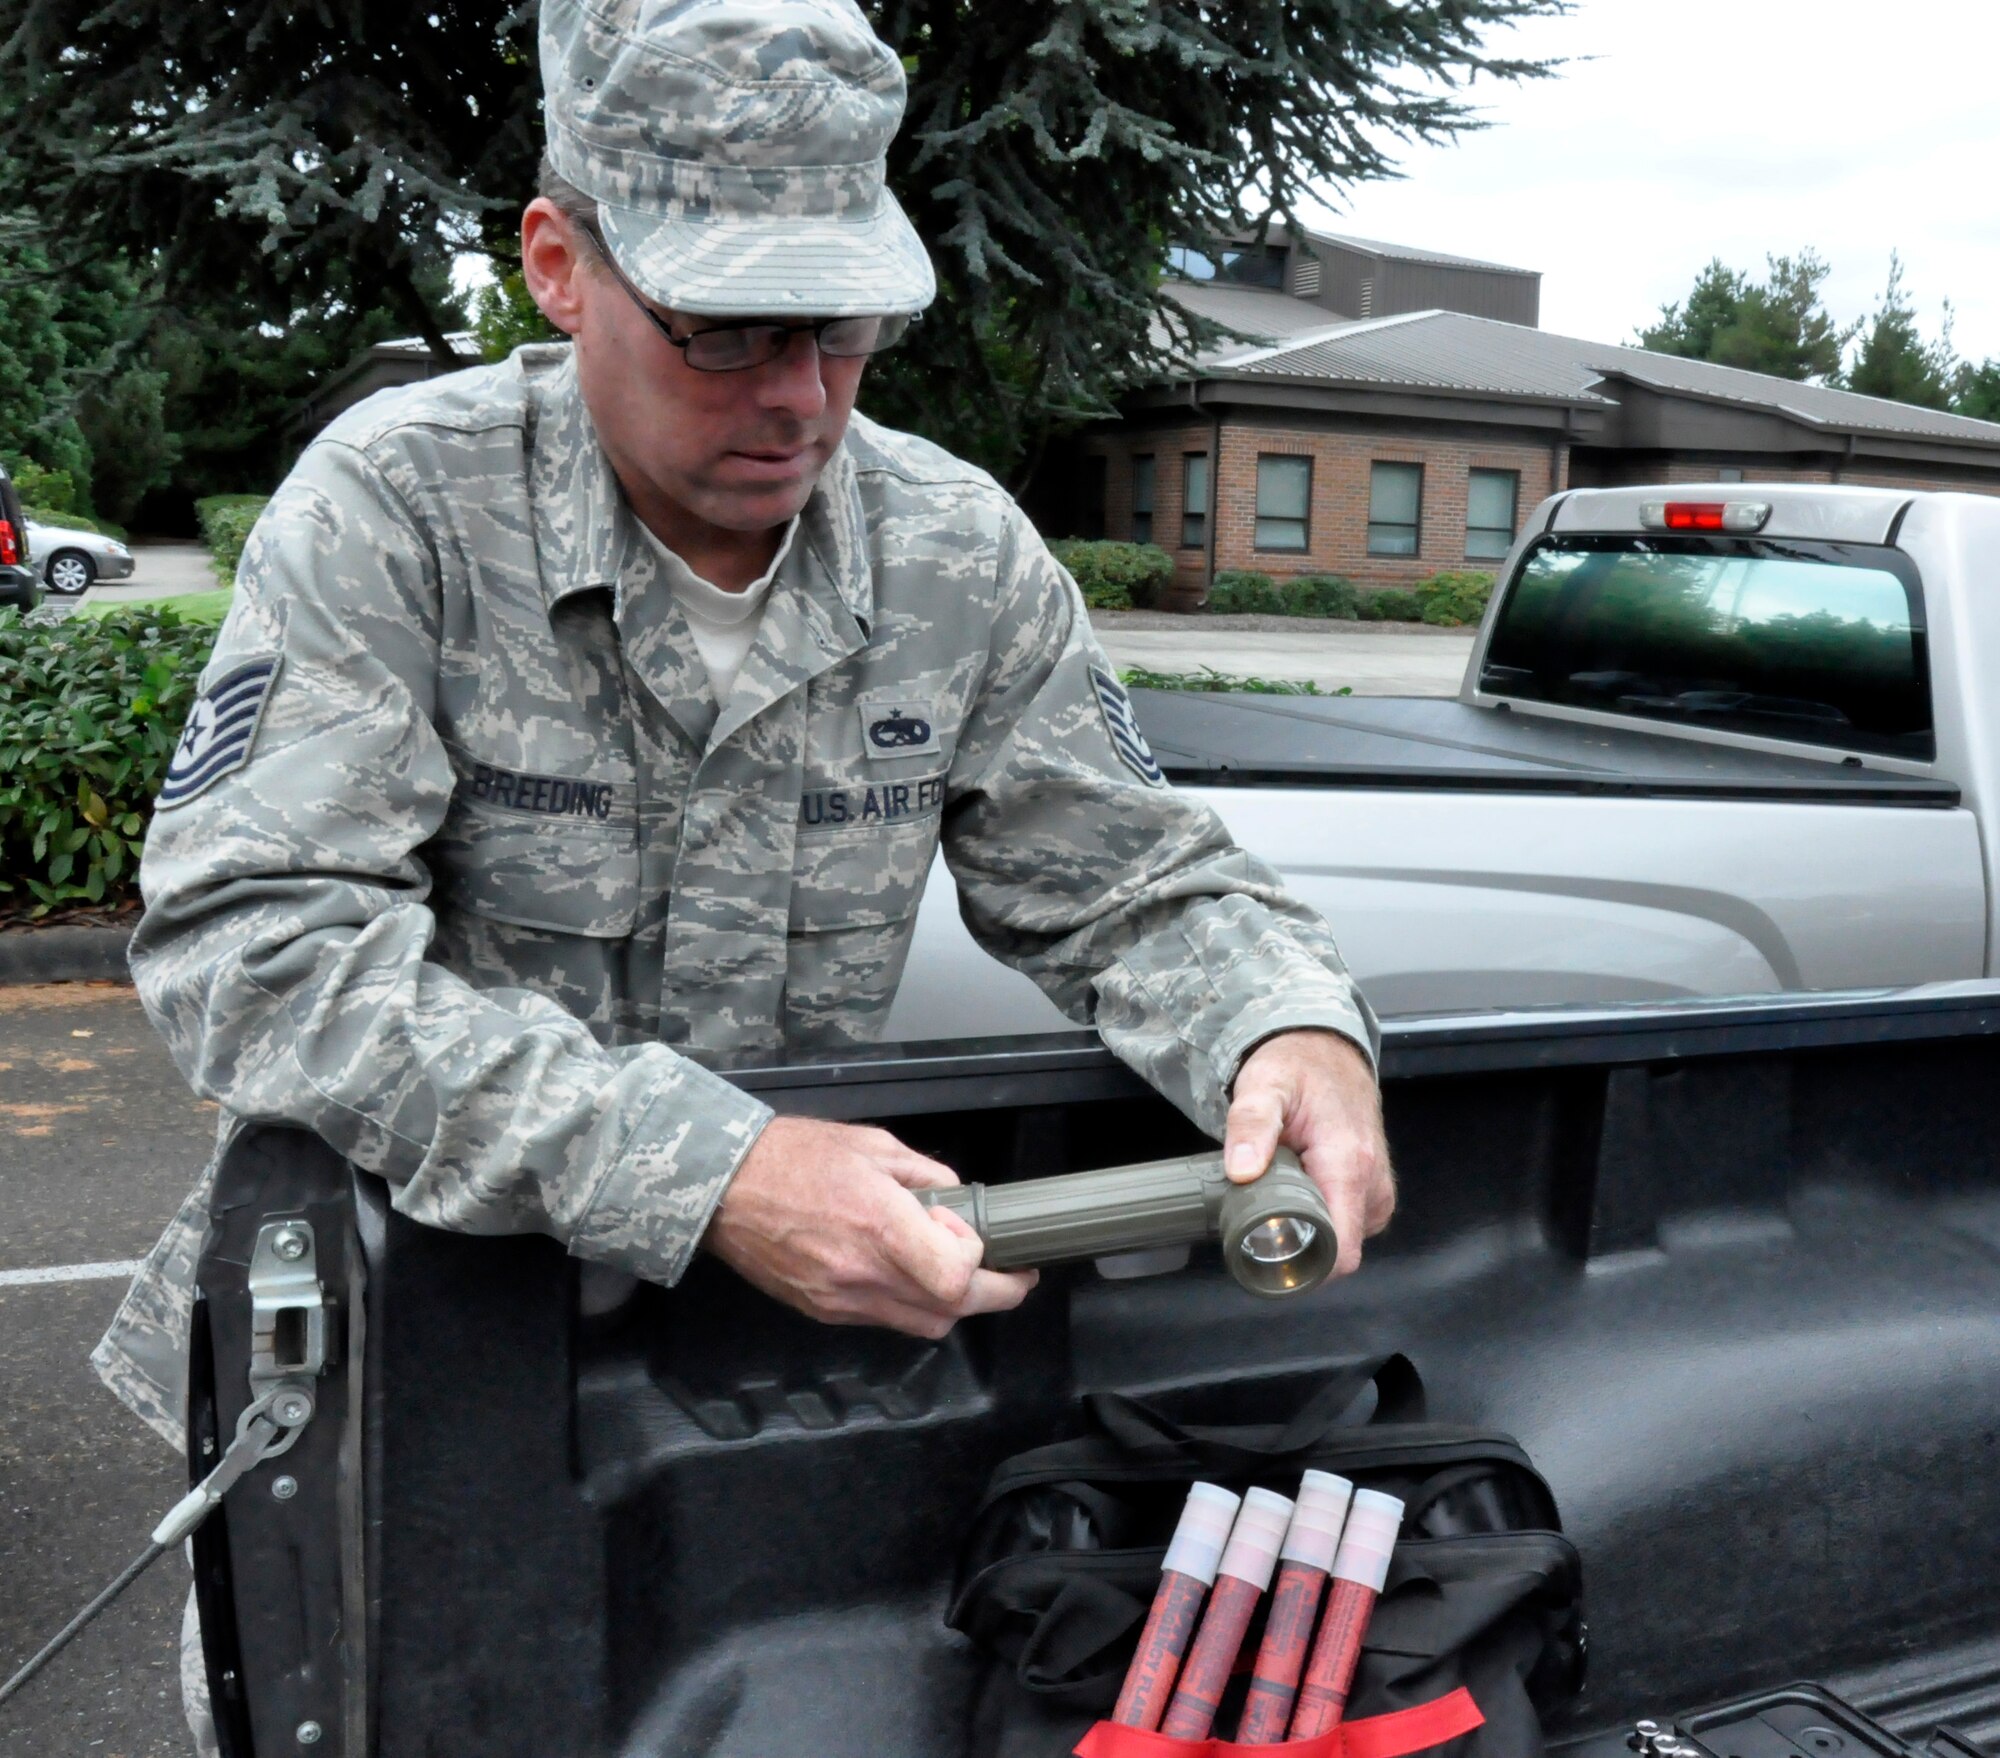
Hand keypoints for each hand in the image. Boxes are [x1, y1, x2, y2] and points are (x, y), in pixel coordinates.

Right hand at [704, 1115, 1037, 1337]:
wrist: (724, 1186)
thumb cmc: (793, 1158)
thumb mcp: (875, 1146)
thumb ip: (927, 1175)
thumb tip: (955, 1198)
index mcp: (881, 1226)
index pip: (957, 1276)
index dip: (979, 1256)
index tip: (970, 1230)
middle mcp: (864, 1274)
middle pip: (952, 1311)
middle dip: (994, 1294)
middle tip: (1010, 1274)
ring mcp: (842, 1300)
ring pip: (923, 1326)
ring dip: (951, 1303)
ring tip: (952, 1270)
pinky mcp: (823, 1311)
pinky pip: (885, 1321)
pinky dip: (908, 1303)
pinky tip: (902, 1272)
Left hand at [1223, 1031, 1392, 1279]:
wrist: (1326, 1049)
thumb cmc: (1297, 1066)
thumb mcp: (1263, 1087)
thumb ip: (1251, 1127)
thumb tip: (1241, 1170)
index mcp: (1349, 1165)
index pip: (1343, 1252)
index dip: (1307, 1267)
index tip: (1271, 1257)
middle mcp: (1373, 1182)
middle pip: (1340, 1249)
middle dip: (1301, 1242)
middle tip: (1264, 1211)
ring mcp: (1378, 1188)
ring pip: (1344, 1237)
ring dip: (1311, 1226)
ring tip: (1284, 1189)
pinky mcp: (1373, 1188)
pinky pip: (1350, 1222)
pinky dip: (1323, 1214)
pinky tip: (1301, 1188)